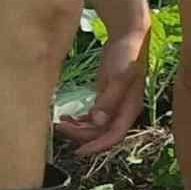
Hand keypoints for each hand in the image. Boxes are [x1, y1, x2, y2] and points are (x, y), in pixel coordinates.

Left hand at [52, 20, 147, 157]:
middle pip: (102, 133)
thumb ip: (108, 99)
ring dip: (78, 129)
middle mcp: (122, 111)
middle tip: (60, 127)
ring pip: (95, 127)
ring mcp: (113, 106)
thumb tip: (97, 121)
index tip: (79, 151)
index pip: (114, 135)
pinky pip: (92, 118)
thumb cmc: (127, 56)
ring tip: (60, 123)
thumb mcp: (118, 76)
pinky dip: (80, 121)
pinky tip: (67, 117)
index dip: (97, 146)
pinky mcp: (105, 99)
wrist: (128, 38)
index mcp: (130, 109)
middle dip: (81, 135)